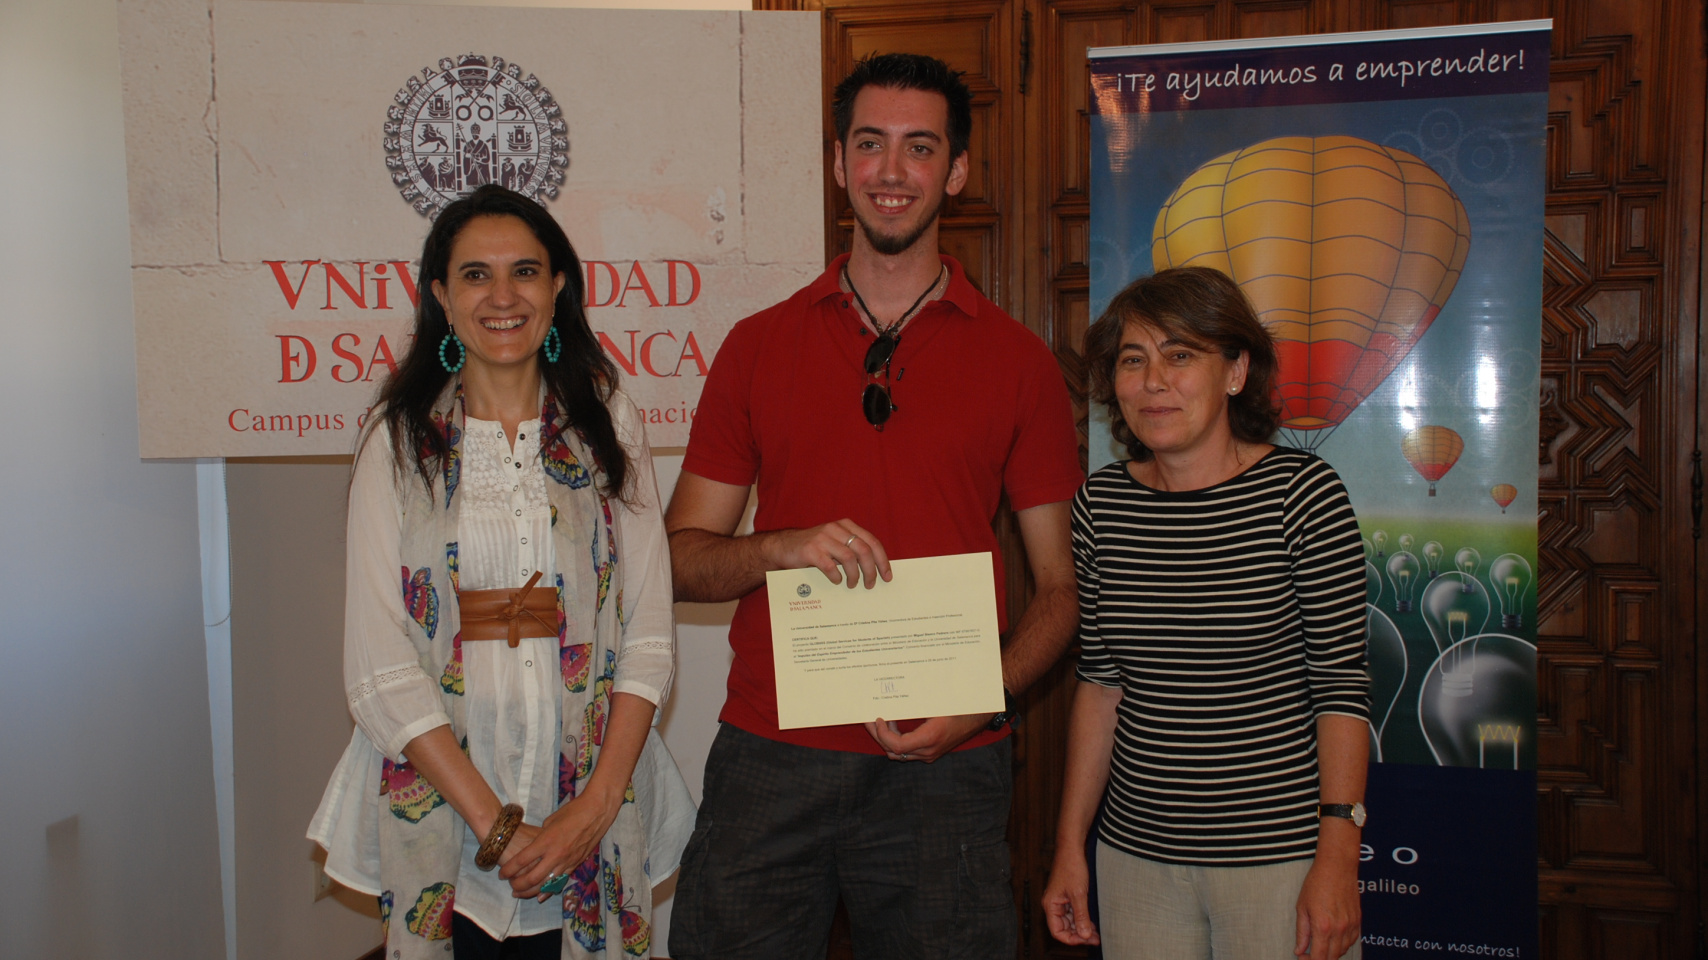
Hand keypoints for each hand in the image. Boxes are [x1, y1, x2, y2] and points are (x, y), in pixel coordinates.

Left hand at [500, 789, 621, 899]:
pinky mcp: (576, 864)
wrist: (597, 812)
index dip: (509, 870)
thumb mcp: (550, 821)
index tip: (502, 874)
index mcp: (545, 841)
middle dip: (518, 885)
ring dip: (531, 891)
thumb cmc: (572, 811)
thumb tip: (536, 847)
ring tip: (521, 893)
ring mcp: (567, 861)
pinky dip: (548, 889)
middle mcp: (555, 854)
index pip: (521, 860)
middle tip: (510, 886)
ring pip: (546, 884)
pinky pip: (560, 881)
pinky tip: (540, 895)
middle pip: (531, 878)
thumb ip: (541, 837)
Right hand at [764, 520, 890, 588]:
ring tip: (852, 585)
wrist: (782, 547)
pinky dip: (836, 577)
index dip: (882, 560)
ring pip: (849, 558)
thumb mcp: (835, 543)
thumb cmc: (813, 549)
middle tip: (870, 585)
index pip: (872, 541)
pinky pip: (830, 566)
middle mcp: (836, 528)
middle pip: (863, 550)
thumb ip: (852, 549)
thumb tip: (874, 570)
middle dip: (871, 570)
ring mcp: (822, 538)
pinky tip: (836, 581)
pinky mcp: (810, 550)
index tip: (887, 576)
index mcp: (846, 525)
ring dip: (854, 576)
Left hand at [864, 713, 992, 762]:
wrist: (980, 714)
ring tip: (881, 721)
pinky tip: (895, 725)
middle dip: (878, 735)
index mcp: (930, 738)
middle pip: (894, 752)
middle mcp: (929, 750)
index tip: (877, 718)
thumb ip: (915, 701)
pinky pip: (908, 752)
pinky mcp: (931, 752)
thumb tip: (892, 691)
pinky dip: (897, 741)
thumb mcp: (936, 701)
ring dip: (886, 739)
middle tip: (869, 719)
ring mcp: (930, 754)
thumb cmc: (960, 704)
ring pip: (899, 755)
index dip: (882, 733)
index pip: (896, 745)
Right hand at [1041, 848, 1099, 945]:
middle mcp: (1053, 905)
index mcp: (1050, 905)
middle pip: (1064, 928)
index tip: (1086, 939)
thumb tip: (1085, 935)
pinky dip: (1083, 919)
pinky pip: (1073, 913)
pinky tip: (1093, 922)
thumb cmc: (1071, 867)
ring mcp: (1060, 901)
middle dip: (1079, 934)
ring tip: (1097, 933)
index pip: (1057, 932)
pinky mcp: (1067, 896)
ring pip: (1070, 922)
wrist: (1072, 849)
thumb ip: (1081, 916)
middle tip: (1096, 938)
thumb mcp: (1078, 894)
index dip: (1071, 939)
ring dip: (1082, 927)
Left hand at [1294, 855, 1359, 958]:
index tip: (1303, 957)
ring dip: (1331, 953)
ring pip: (1343, 951)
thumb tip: (1299, 950)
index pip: (1319, 958)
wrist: (1337, 867)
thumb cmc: (1316, 883)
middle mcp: (1339, 929)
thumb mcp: (1302, 907)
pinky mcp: (1358, 921)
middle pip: (1332, 958)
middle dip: (1320, 959)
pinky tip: (1333, 938)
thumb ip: (1301, 932)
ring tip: (1320, 944)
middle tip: (1309, 952)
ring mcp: (1351, 926)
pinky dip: (1342, 944)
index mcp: (1322, 927)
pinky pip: (1352, 941)